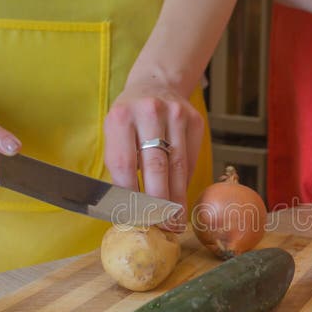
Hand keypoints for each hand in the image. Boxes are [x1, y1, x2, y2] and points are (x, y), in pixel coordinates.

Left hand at [103, 81, 204, 214]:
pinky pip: (191, 159)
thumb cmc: (130, 118)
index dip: (130, 194)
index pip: (125, 164)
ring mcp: (176, 114)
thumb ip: (121, 164)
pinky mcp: (196, 120)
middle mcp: (150, 112)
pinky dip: (185, 181)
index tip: (134, 217)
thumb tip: (129, 207)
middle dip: (158, 202)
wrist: (155, 85)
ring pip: (178, 166)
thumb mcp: (116, 132)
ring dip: (177, 198)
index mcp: (121, 116)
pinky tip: (181, 197)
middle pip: (155, 166)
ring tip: (175, 221)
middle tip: (161, 226)